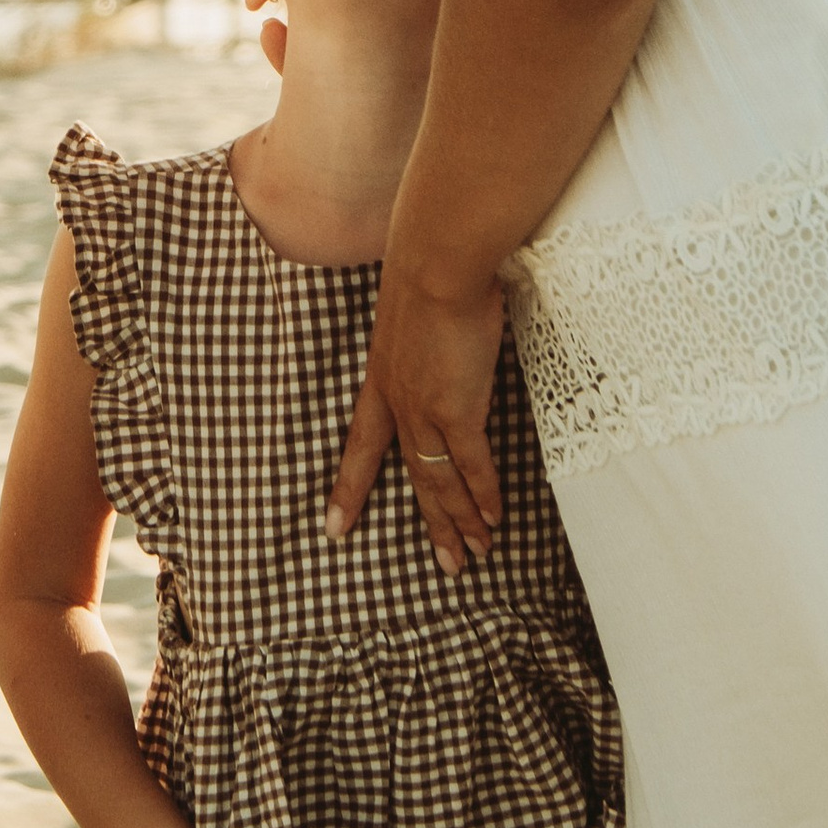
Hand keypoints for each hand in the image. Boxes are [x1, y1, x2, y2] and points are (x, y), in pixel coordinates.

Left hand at [328, 249, 506, 569]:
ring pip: (441, 481)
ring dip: (461, 520)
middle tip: (446, 565)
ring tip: (475, 552)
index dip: (350, 486)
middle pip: (412, 476)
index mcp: (381, 380)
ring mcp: (425, 410)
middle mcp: (398, 403)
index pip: (361, 443)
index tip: (334, 524)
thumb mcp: (414, 311)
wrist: (437, 261)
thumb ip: (425, 334)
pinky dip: (483, 495)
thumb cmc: (431, 272)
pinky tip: (493, 519)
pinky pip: (472, 466)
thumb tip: (444, 333)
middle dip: (431, 524)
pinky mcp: (457, 410)